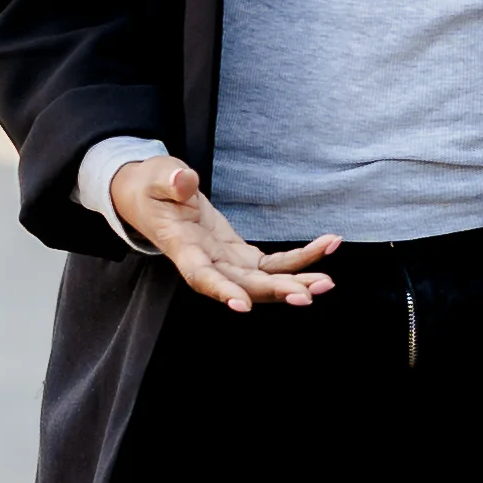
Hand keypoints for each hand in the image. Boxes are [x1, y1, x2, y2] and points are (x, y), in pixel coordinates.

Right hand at [111, 155, 340, 309]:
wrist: (154, 198)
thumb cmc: (153, 188)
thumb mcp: (157, 177)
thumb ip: (170, 180)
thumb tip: (184, 180)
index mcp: (183, 248)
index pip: (200, 275)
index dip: (220, 290)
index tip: (243, 305)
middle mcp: (208, 262)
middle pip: (244, 285)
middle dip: (275, 291)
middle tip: (309, 294)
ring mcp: (227, 262)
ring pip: (264, 281)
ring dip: (296, 282)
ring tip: (327, 282)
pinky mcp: (241, 256)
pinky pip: (275, 263)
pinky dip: (301, 258)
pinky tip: (329, 244)